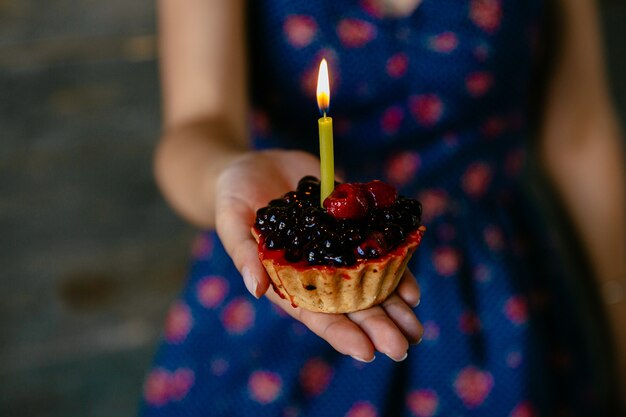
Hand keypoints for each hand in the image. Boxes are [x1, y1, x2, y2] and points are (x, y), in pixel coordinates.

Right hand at [215, 149, 423, 360]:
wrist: (255, 165)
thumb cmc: (233, 198)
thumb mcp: (231, 222)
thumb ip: (244, 253)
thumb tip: (255, 289)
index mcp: (289, 280)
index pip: (316, 314)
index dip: (340, 333)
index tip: (365, 351)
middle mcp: (318, 271)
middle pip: (350, 304)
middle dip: (377, 326)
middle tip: (403, 347)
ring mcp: (338, 248)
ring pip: (370, 282)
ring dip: (394, 305)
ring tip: (416, 327)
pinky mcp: (352, 222)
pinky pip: (378, 247)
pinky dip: (397, 266)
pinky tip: (413, 288)